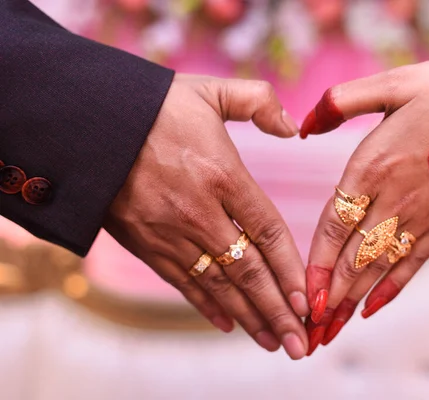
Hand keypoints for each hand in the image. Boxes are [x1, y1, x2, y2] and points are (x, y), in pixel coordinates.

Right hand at [103, 74, 309, 359]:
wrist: (87, 122)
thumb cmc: (153, 106)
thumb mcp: (210, 91)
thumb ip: (258, 103)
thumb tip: (292, 128)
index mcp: (222, 174)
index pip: (267, 231)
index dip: (290, 270)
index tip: (309, 300)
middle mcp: (199, 211)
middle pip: (247, 270)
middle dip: (277, 310)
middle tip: (300, 343)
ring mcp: (170, 231)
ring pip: (217, 285)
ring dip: (248, 317)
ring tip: (273, 342)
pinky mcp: (146, 243)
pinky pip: (181, 281)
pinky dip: (206, 305)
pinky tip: (227, 324)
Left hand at [301, 55, 428, 353]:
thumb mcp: (391, 83)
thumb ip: (341, 101)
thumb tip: (303, 124)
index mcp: (372, 166)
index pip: (334, 224)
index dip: (316, 262)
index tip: (302, 293)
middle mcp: (394, 199)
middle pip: (353, 256)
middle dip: (329, 294)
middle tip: (309, 327)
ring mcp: (422, 215)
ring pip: (379, 267)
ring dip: (352, 300)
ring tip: (332, 329)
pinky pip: (415, 262)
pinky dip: (393, 287)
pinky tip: (373, 308)